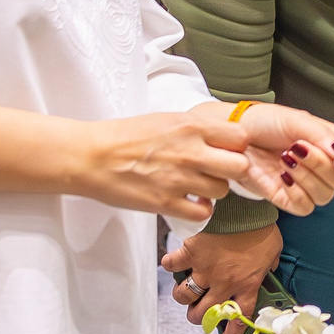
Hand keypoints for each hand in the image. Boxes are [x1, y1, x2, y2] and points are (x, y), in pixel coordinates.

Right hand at [75, 111, 265, 224]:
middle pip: (240, 167)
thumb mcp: (167, 120)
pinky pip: (203, 213)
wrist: (92, 157)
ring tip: (197, 186)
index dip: (238, 147)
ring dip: (213, 191)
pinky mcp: (166, 203)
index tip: (228, 151)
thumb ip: (197, 128)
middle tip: (218, 172)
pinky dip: (199, 210)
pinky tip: (189, 202)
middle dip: (233, 171)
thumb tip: (223, 135)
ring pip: (222, 191)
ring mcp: (179, 179)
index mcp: (191, 127)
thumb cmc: (126, 136)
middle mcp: (190, 152)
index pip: (240, 137)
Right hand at [162, 223, 284, 333]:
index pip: (238, 321)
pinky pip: (172, 265)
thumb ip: (269, 264)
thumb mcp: (274, 251)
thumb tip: (270, 268)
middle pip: (203, 315)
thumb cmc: (263, 228)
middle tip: (197, 310)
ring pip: (184, 298)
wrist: (246, 209)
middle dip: (198, 317)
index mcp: (247, 287)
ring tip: (185, 290)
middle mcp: (224, 285)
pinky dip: (170, 263)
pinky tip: (173, 261)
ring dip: (183, 296)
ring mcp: (205, 271)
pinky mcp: (190, 254)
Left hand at [191, 100, 333, 215]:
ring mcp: (307, 185)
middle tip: (296, 147)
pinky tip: (282, 177)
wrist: (235, 135)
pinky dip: (296, 193)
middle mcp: (325, 168)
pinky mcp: (288, 199)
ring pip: (324, 196)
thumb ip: (322, 135)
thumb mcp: (297, 119)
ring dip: (305, 177)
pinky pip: (305, 208)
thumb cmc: (267, 122)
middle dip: (320, 165)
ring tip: (285, 158)